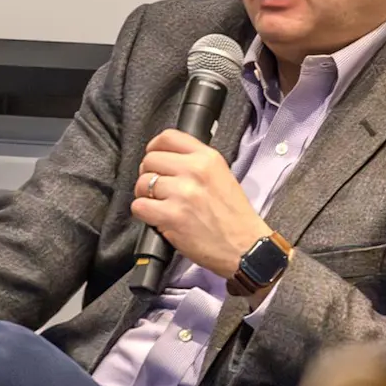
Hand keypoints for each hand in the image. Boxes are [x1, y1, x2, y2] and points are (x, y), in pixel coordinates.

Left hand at [133, 129, 270, 279]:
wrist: (246, 247)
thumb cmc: (235, 217)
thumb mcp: (223, 177)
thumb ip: (197, 164)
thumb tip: (168, 160)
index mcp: (208, 158)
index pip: (168, 138)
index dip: (154, 148)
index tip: (155, 157)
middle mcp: (194, 171)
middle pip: (150, 160)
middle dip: (149, 174)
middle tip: (158, 188)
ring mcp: (182, 193)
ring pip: (142, 184)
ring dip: (145, 196)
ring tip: (160, 205)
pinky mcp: (172, 216)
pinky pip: (139, 206)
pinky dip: (144, 213)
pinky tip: (158, 218)